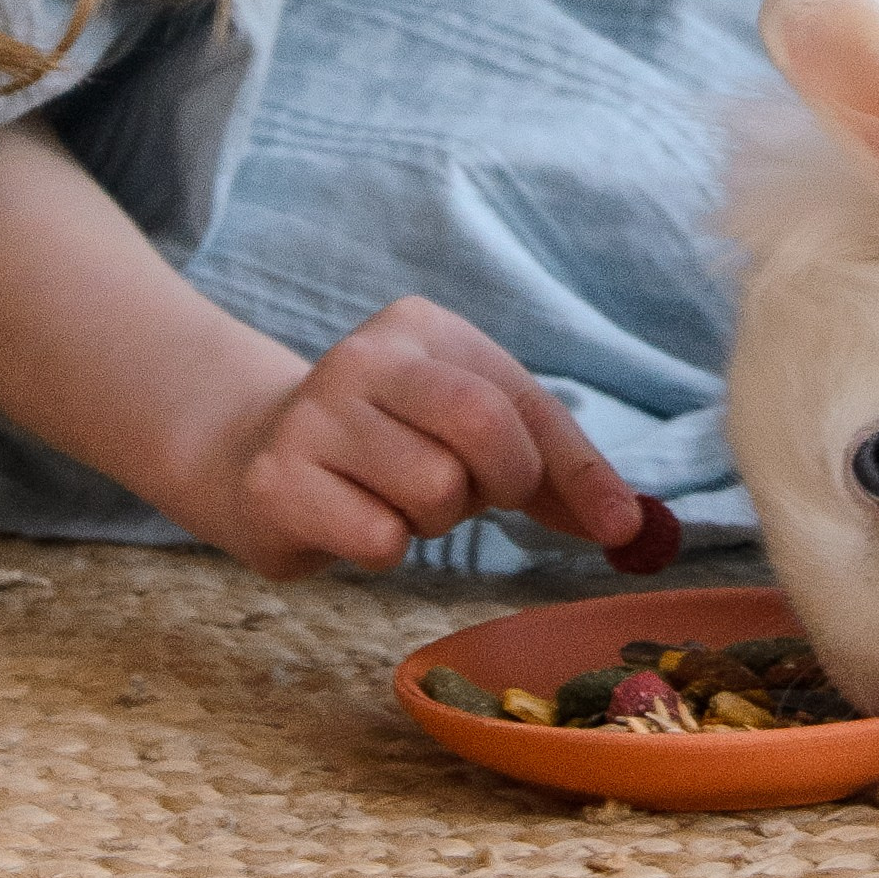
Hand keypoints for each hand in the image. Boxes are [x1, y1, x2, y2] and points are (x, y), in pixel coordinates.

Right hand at [205, 297, 645, 578]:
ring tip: (395, 499)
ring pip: (434, 491)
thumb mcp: (472, 436)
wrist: (251, 456)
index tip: (619, 525)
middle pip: (482, 425)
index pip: (525, 398)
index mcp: (424, 329)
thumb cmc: (390, 446)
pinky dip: (385, 548)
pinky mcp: (279, 481)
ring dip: (433, 521)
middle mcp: (366, 356)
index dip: (578, 467)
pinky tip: (352, 519)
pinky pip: (381, 539)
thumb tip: (628, 521)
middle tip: (471, 496)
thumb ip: (551, 470)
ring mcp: (315, 415)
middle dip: (500, 481)